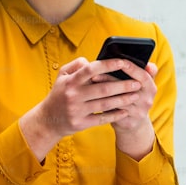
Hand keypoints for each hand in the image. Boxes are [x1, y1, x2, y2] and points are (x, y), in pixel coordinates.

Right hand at [19, 57, 153, 159]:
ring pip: (105, 104)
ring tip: (135, 95)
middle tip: (137, 82)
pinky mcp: (81, 123)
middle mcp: (73, 95)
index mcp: (70, 81)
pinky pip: (102, 119)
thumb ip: (76, 65)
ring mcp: (77, 110)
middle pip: (103, 89)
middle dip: (122, 85)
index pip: (91, 69)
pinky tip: (125, 111)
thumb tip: (92, 60)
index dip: (108, 65)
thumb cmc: (60, 94)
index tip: (123, 62)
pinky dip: (115, 115)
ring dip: (122, 100)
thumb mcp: (62, 76)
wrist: (48, 120)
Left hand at [93, 60, 158, 159]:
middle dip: (111, 79)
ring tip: (91, 84)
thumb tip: (146, 62)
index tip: (119, 61)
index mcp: (151, 88)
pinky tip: (92, 97)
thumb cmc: (134, 96)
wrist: (134, 123)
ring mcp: (138, 112)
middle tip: (95, 73)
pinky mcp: (128, 122)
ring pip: (118, 100)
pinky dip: (102, 103)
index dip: (131, 68)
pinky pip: (113, 112)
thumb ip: (142, 71)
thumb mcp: (142, 84)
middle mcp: (147, 100)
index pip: (143, 75)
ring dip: (103, 92)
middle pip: (128, 87)